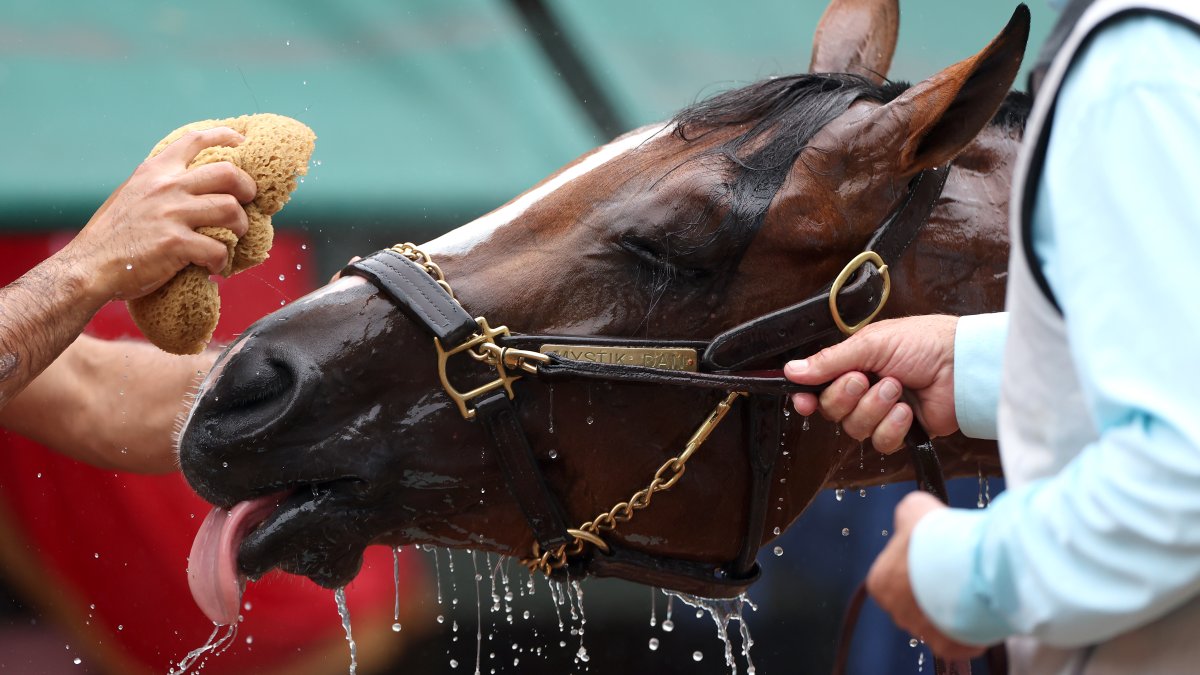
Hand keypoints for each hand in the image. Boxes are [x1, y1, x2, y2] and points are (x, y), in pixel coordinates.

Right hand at [61, 127, 256, 302]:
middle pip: (228, 173)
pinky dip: (221, 261)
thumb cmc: (113, 235)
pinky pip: (218, 248)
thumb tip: (192, 184)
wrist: (89, 266)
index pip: (196, 140)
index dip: (226, 136)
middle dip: (248, 188)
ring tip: (232, 239)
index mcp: (155, 171)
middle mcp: (166, 186)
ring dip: (239, 227)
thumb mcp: (132, 194)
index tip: (243, 142)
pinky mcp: (175, 242)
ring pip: (230, 209)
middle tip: (248, 203)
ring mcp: (171, 213)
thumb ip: (160, 185)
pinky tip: (213, 267)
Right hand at [783, 315, 958, 452]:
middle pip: (831, 410)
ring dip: (874, 408)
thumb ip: (829, 360)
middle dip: (846, 396)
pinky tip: (908, 410)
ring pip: (854, 428)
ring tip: (897, 389)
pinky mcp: (901, 432)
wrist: (963, 365)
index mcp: (852, 365)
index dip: (807, 397)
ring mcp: (881, 412)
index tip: (803, 401)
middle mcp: (863, 390)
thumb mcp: (870, 344)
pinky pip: (881, 442)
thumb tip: (792, 370)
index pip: (817, 387)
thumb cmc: (923, 343)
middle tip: (865, 379)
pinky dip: (893, 426)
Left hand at [867, 492, 983, 659]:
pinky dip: (972, 627)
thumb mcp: (914, 508)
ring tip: (972, 588)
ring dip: (954, 607)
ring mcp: (921, 630)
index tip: (937, 557)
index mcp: (880, 582)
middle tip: (957, 573)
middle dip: (935, 590)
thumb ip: (909, 515)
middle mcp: (895, 611)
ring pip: (939, 620)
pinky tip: (980, 608)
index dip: (918, 566)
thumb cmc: (931, 535)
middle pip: (916, 601)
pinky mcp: (948, 646)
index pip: (896, 577)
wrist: (958, 561)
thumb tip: (912, 516)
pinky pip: (961, 639)